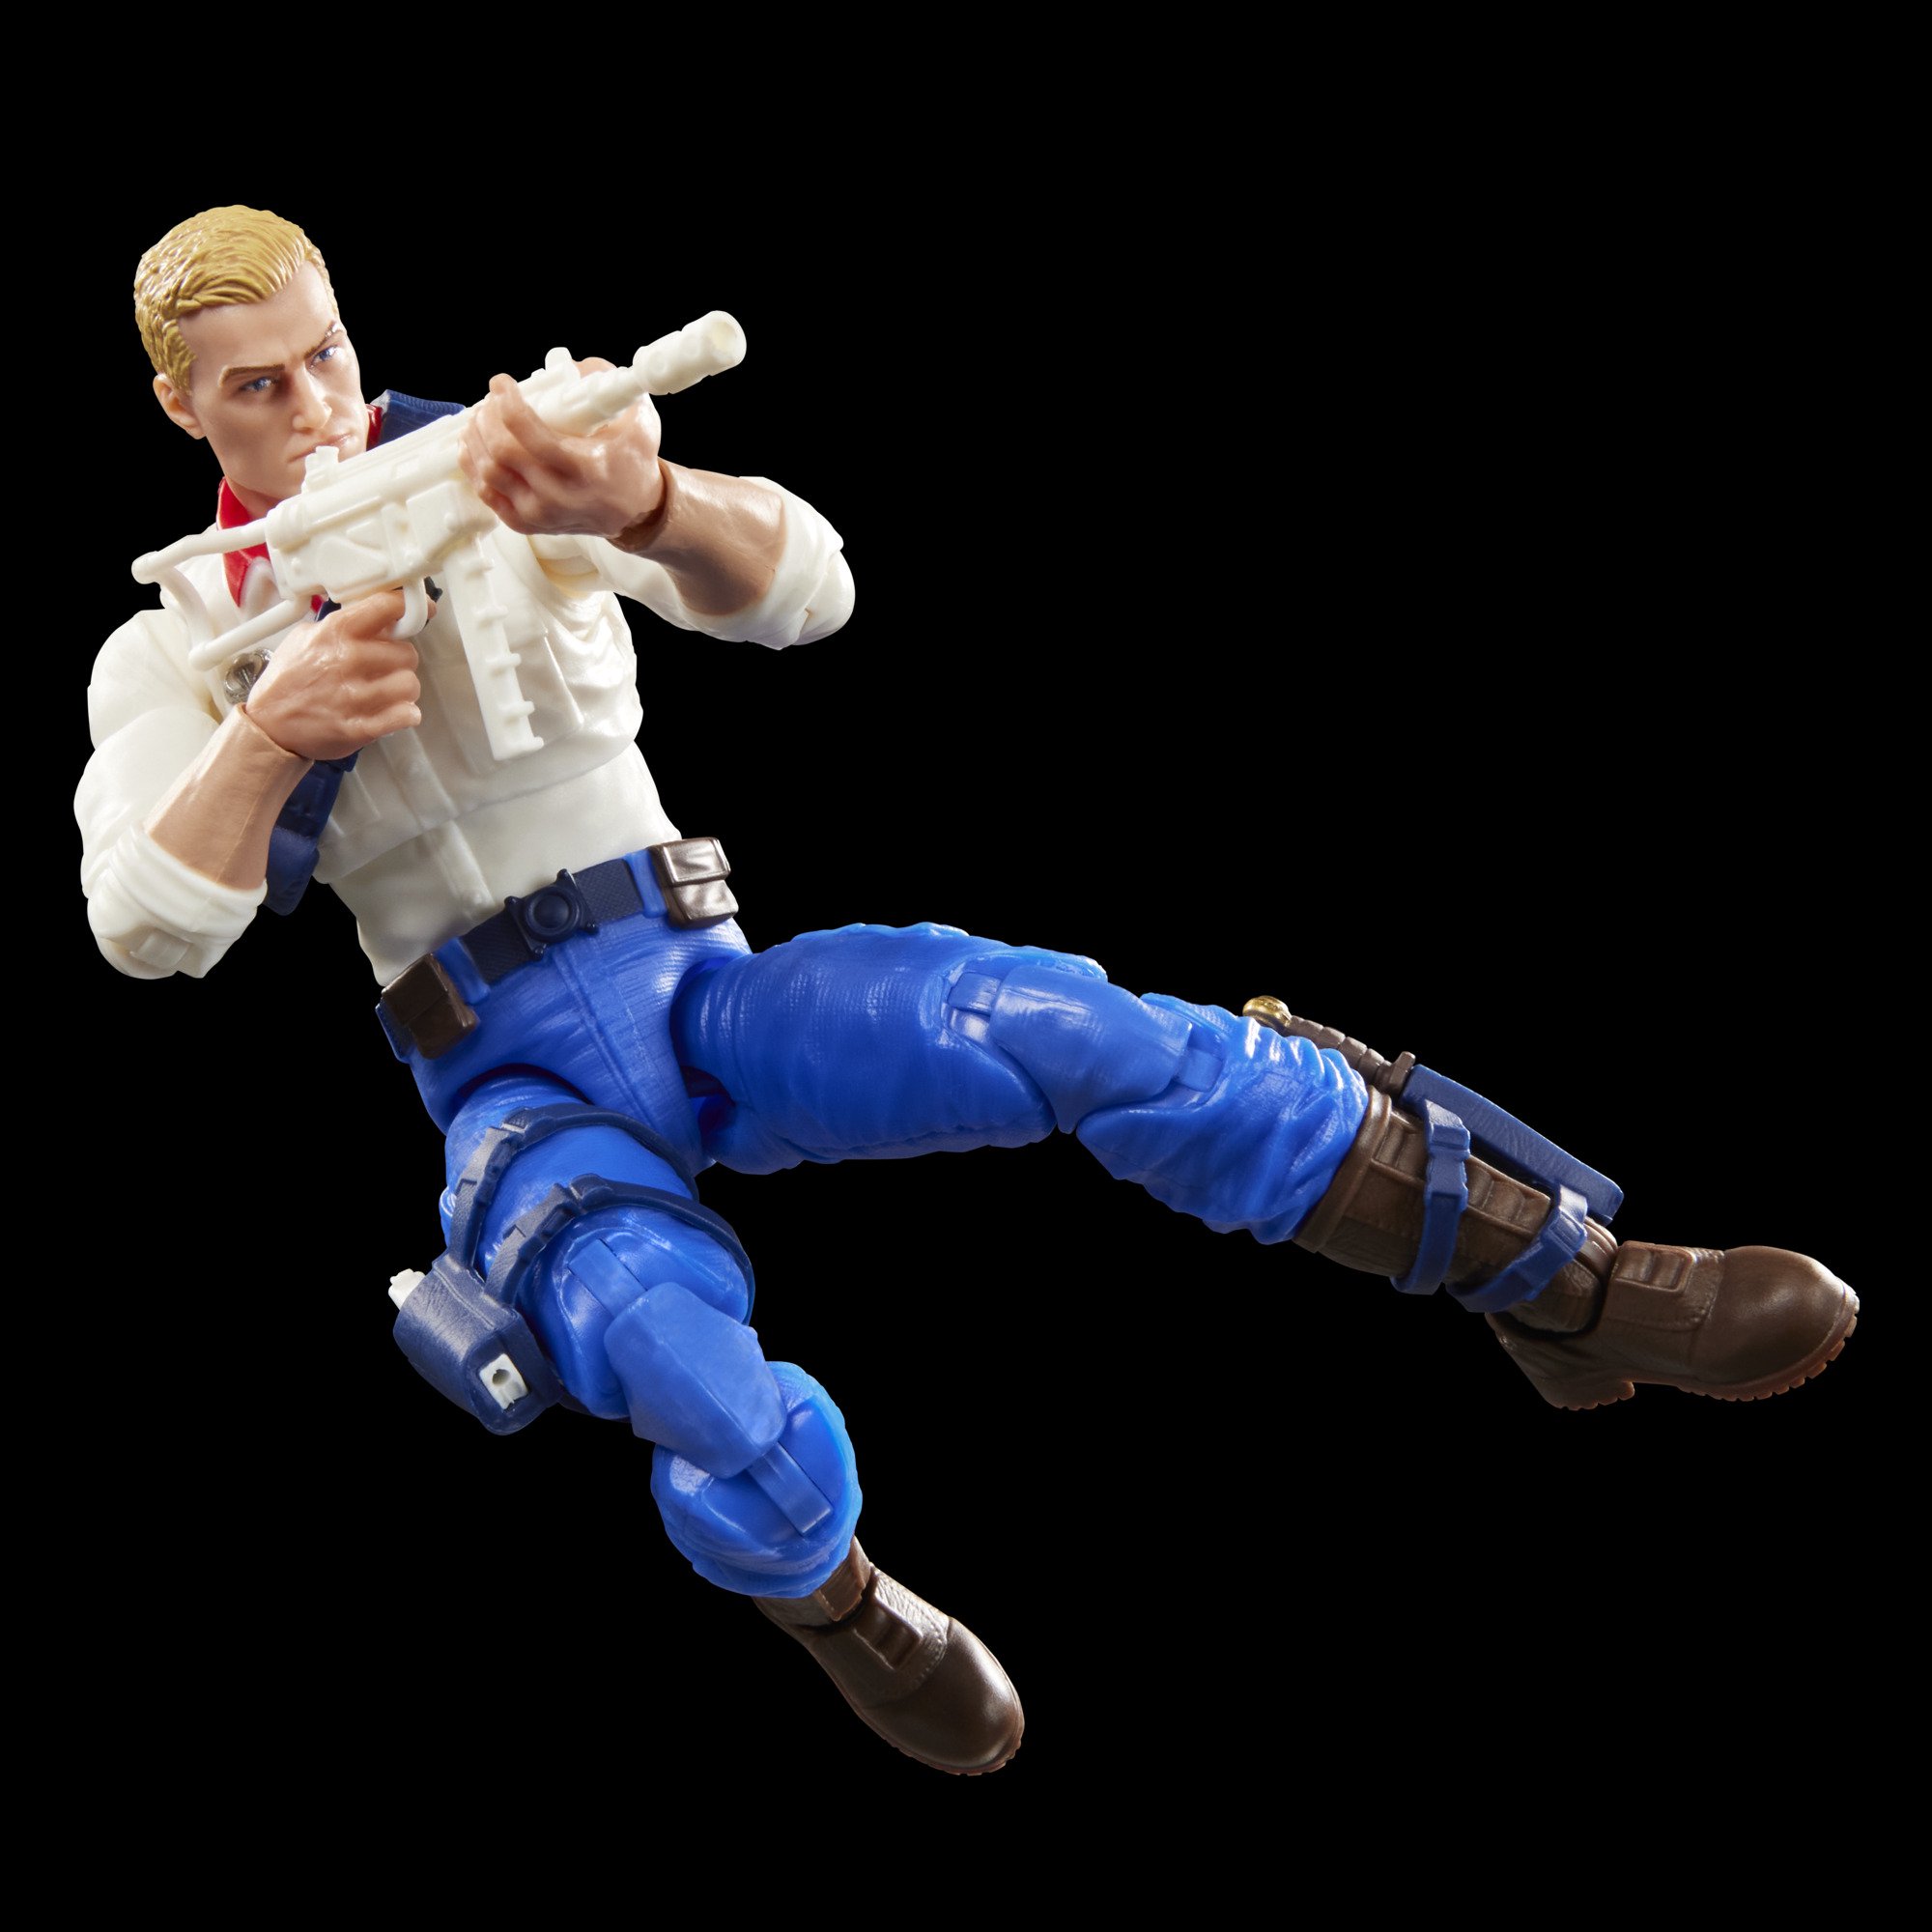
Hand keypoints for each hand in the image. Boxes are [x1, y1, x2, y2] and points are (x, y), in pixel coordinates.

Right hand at [244, 589, 423, 761]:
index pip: (386, 606)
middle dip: (401, 660)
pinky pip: (406, 715)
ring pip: (410, 685)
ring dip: (403, 690)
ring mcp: (355, 695)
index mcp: (336, 632)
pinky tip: (395, 712)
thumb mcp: (306, 637)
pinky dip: (406, 714)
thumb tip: (381, 616)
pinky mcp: (360, 726)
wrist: (269, 725)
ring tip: (387, 692)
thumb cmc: (288, 680)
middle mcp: (348, 660)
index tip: (421, 610)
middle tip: (387, 666)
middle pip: (408, 653)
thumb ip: (343, 625)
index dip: (410, 607)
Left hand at [458, 360, 664, 540]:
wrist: (635, 510)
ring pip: (488, 472)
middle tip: (492, 401)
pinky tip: (475, 446)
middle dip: (487, 418)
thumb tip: (569, 366)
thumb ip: (608, 386)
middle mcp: (559, 496)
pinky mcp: (527, 523)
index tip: (502, 383)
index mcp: (584, 468)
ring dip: (476, 439)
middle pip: (501, 452)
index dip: (507, 402)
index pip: (529, 434)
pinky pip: (487, 494)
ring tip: (480, 418)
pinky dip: (474, 466)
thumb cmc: (633, 463)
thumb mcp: (638, 419)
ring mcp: (540, 513)